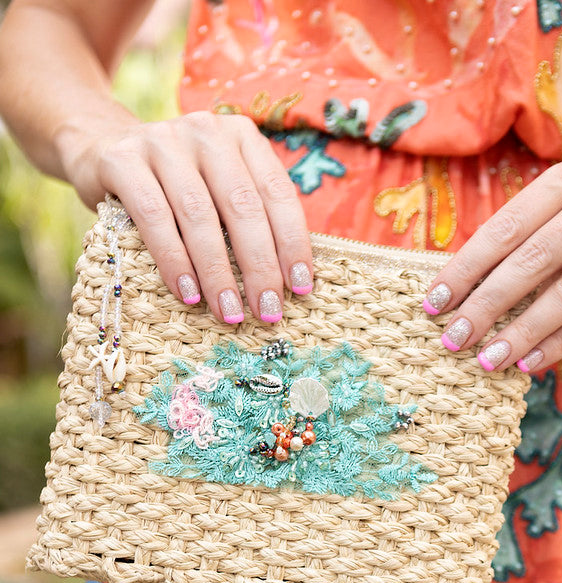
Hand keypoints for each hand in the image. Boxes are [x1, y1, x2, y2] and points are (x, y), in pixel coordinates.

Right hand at [64, 112, 312, 323]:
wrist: (100, 148)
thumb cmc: (174, 187)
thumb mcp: (216, 191)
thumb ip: (245, 218)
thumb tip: (284, 283)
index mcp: (241, 136)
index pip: (277, 193)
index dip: (293, 243)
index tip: (301, 288)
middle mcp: (206, 131)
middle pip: (242, 206)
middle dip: (259, 266)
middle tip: (268, 311)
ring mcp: (162, 141)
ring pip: (199, 215)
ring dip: (218, 272)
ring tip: (230, 313)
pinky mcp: (122, 160)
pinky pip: (153, 217)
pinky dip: (173, 260)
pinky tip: (188, 294)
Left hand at [422, 158, 561, 371]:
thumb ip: (525, 231)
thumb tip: (462, 286)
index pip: (504, 229)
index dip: (465, 268)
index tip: (434, 302)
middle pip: (531, 262)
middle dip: (486, 305)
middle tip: (454, 339)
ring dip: (523, 332)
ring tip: (489, 359)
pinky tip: (531, 361)